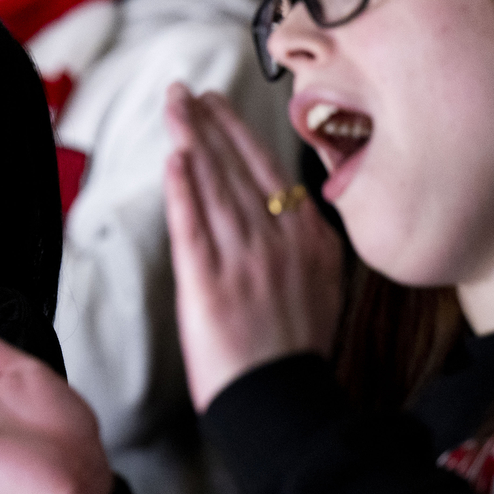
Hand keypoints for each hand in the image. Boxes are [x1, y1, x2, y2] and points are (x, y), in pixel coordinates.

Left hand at [162, 84, 342, 411]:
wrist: (285, 402)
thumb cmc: (296, 355)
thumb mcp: (319, 290)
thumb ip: (302, 249)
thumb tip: (288, 220)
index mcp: (310, 241)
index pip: (268, 172)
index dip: (238, 134)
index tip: (218, 105)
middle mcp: (280, 243)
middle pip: (237, 169)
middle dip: (209, 124)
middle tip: (184, 91)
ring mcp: (245, 261)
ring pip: (215, 187)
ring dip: (192, 141)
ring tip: (174, 107)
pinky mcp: (210, 285)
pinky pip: (194, 226)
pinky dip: (184, 190)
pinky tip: (175, 158)